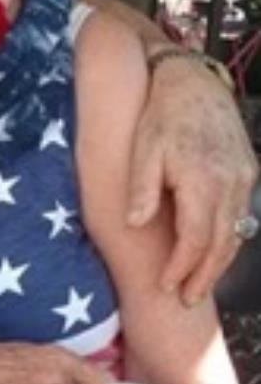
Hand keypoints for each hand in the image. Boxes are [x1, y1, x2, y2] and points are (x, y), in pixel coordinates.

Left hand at [127, 56, 257, 302]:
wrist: (193, 82)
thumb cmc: (161, 115)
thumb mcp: (143, 148)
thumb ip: (142, 188)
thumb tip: (135, 224)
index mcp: (201, 179)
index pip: (195, 238)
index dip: (182, 267)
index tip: (166, 286)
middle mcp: (230, 182)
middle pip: (221, 243)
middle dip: (204, 276)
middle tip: (188, 301)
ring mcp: (243, 177)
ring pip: (236, 232)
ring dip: (219, 263)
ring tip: (200, 286)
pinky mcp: (248, 172)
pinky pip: (241, 215)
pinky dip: (228, 239)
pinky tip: (214, 254)